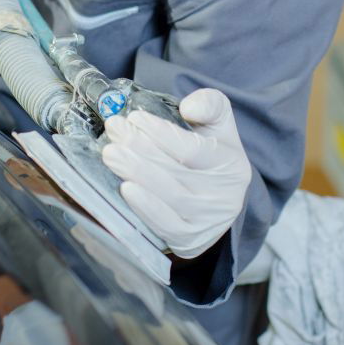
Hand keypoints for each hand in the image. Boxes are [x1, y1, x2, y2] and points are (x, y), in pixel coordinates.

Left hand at [102, 88, 251, 258]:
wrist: (217, 200)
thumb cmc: (211, 154)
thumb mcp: (219, 124)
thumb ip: (209, 104)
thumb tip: (189, 107)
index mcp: (231, 164)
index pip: (193, 149)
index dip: (162, 133)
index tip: (135, 117)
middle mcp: (223, 196)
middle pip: (176, 172)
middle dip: (139, 148)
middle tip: (114, 130)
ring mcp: (207, 222)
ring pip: (169, 197)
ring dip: (136, 173)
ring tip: (111, 153)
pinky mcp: (189, 240)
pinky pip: (165, 225)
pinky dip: (145, 206)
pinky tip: (126, 188)